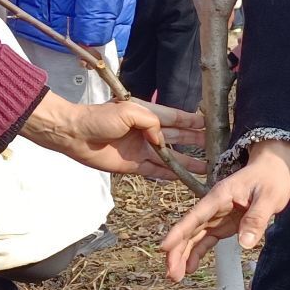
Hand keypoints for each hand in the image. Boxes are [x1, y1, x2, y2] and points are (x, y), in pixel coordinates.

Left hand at [21, 91, 205, 178]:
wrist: (75, 135)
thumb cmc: (100, 118)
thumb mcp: (130, 112)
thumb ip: (152, 123)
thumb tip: (163, 141)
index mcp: (147, 114)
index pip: (175, 118)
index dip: (192, 121)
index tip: (209, 124)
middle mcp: (147, 132)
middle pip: (177, 138)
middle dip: (195, 141)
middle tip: (214, 146)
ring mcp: (141, 149)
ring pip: (170, 157)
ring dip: (187, 162)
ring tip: (206, 166)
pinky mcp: (133, 165)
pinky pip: (155, 171)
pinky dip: (169, 174)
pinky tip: (184, 177)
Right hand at [160, 140, 289, 278]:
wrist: (272, 168)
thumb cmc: (271, 178)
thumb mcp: (269, 197)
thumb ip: (257, 218)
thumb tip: (245, 244)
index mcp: (219, 197)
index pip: (195, 216)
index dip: (179, 232)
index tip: (164, 247)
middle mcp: (212, 207)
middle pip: (189, 230)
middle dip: (177, 251)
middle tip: (172, 274)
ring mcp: (216, 216)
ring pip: (193, 237)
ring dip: (183, 255)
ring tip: (175, 277)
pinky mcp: (222, 224)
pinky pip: (205, 240)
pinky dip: (197, 253)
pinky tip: (190, 268)